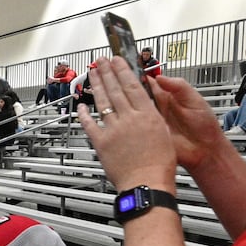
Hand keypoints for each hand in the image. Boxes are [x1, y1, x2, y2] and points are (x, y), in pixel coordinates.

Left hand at [75, 58, 178, 187]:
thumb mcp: (164, 133)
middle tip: (101, 61)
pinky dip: (84, 114)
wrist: (147, 184)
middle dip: (107, 72)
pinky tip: (81, 105)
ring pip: (103, 102)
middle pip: (115, 90)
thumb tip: (145, 105)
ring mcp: (113, 130)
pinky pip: (89, 125)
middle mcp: (129, 119)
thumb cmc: (159, 165)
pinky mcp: (101, 143)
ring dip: (96, 85)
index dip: (123, 71)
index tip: (117, 60)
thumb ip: (153, 117)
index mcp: (147, 115)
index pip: (132, 86)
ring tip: (92, 73)